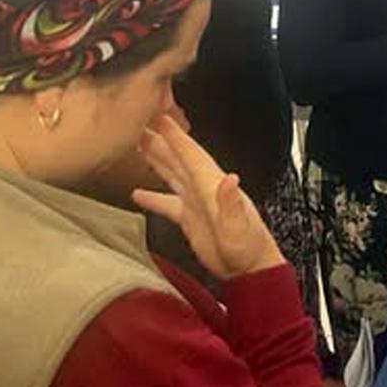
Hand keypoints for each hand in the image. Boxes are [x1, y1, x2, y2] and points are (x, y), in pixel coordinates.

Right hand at [133, 115, 283, 281]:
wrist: (249, 268)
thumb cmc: (247, 247)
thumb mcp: (238, 226)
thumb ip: (231, 203)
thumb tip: (230, 179)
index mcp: (213, 186)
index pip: (192, 156)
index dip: (176, 137)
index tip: (161, 117)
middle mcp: (203, 189)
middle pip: (178, 159)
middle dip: (160, 140)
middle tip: (140, 121)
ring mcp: (196, 202)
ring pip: (171, 174)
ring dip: (155, 159)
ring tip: (137, 144)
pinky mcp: (190, 219)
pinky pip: (167, 203)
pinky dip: (152, 197)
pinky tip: (136, 193)